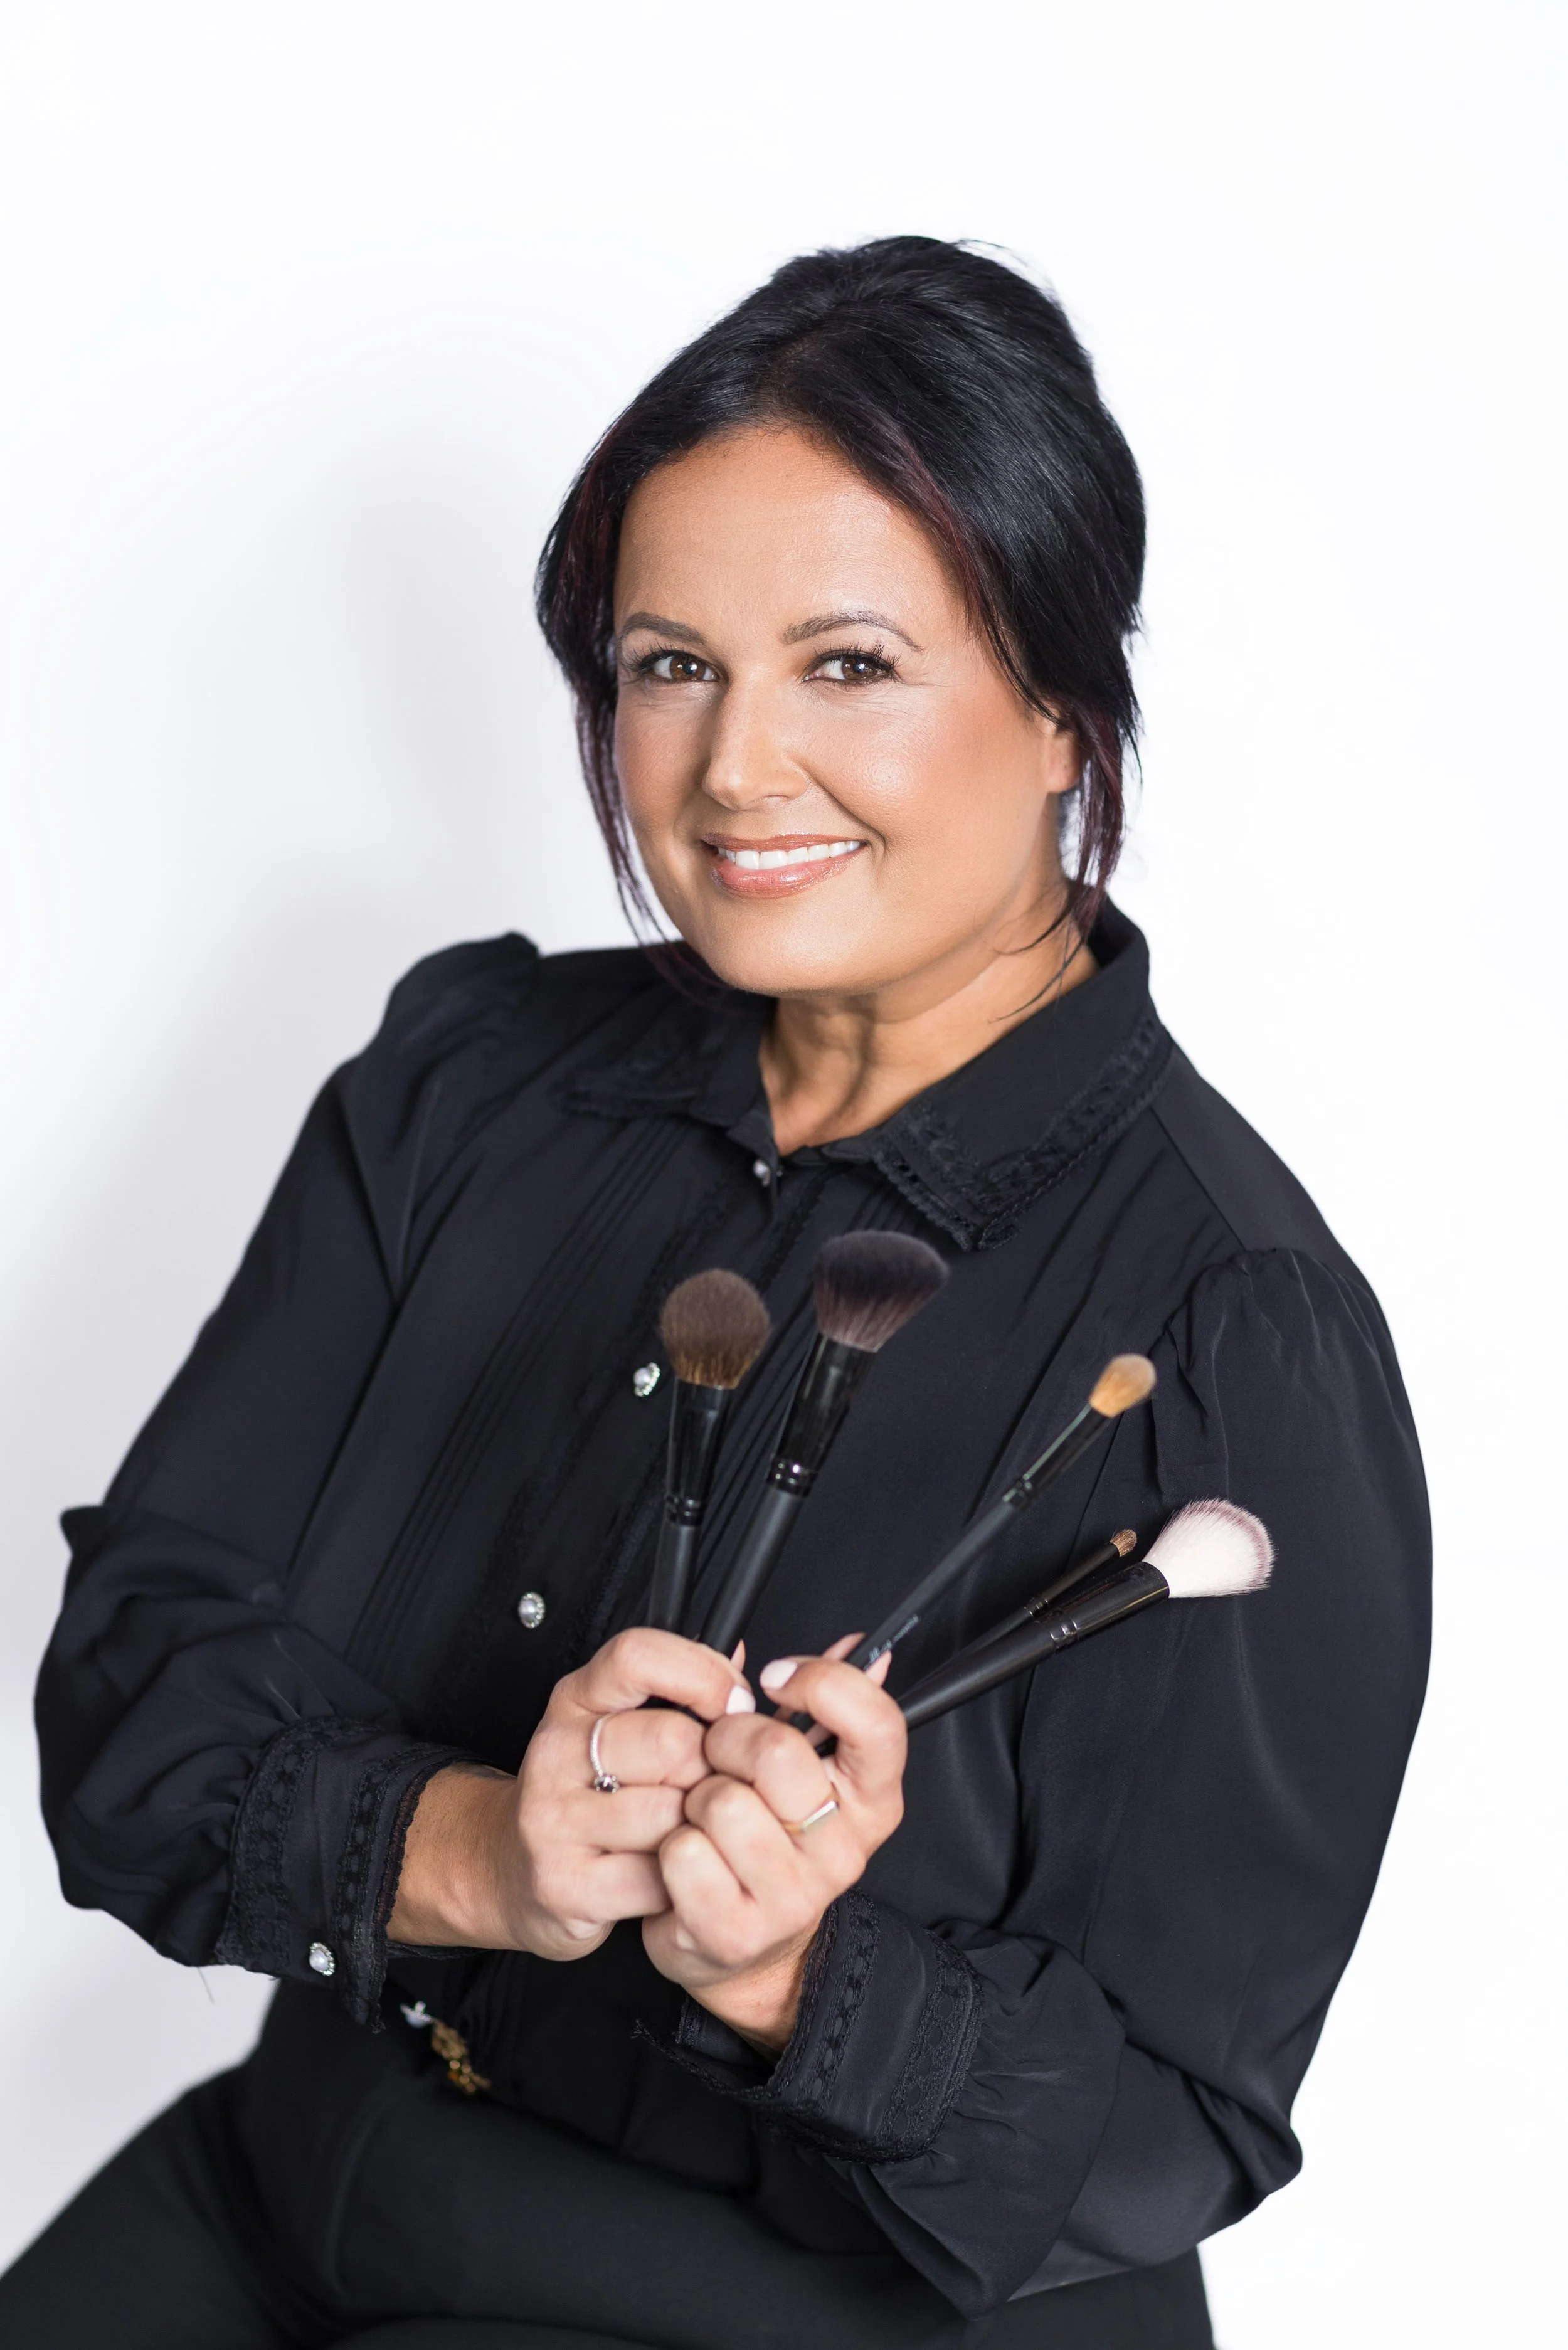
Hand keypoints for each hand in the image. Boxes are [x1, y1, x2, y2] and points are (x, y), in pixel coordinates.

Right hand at [387, 1629, 754, 1960]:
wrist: (510, 1867)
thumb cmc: (589, 1791)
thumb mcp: (620, 1724)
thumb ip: (681, 1690)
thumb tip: (747, 1660)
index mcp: (575, 1699)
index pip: (638, 1656)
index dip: (702, 1674)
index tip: (734, 1705)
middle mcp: (556, 1751)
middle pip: (674, 1743)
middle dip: (710, 1771)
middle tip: (707, 1790)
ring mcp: (553, 1819)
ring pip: (672, 1814)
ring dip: (698, 1830)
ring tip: (686, 1833)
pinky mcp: (562, 1883)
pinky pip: (659, 1877)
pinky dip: (681, 1879)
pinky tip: (669, 1874)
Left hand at [642, 1640, 904, 2052]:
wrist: (741, 1946)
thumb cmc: (768, 1837)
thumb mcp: (807, 1768)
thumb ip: (826, 1702)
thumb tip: (858, 1643)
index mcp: (872, 1800)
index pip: (876, 1722)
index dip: (821, 1683)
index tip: (776, 1678)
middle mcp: (845, 1851)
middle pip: (778, 1752)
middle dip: (728, 1739)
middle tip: (718, 1756)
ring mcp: (794, 1898)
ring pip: (721, 1802)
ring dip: (693, 1799)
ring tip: (702, 1816)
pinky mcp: (738, 1933)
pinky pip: (683, 1853)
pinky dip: (669, 1848)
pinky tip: (685, 1860)